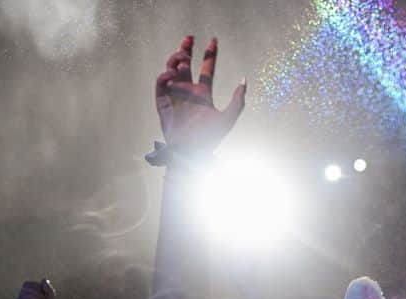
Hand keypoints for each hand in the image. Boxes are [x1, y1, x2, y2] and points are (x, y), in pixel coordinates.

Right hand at [155, 36, 245, 152]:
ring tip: (183, 57)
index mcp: (204, 93)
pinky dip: (165, 76)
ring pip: (173, 70)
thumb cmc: (210, 138)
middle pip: (186, 65)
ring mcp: (175, 96)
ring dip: (176, 60)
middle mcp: (189, 92)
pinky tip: (172, 75)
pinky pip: (161, 84)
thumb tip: (244, 80)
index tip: (213, 40)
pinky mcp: (163, 103)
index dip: (210, 54)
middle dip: (186, 50)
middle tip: (189, 39)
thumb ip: (238, 100)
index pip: (207, 69)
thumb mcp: (229, 118)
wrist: (191, 152)